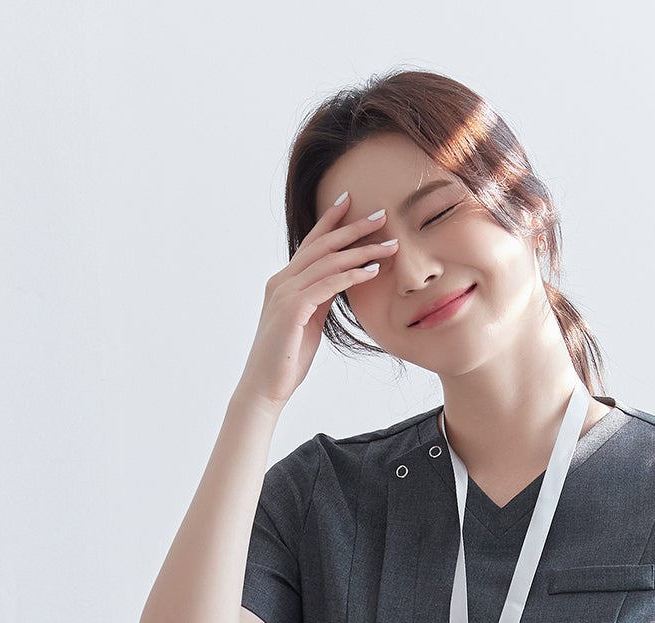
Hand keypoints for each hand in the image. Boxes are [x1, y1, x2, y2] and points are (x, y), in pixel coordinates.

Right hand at [237, 190, 393, 409]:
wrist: (266, 388)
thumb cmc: (287, 359)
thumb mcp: (308, 322)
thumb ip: (320, 299)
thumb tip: (340, 283)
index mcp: (283, 282)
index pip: (310, 244)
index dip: (330, 221)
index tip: (350, 202)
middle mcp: (281, 282)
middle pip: (322, 245)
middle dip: (353, 228)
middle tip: (382, 215)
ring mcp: (284, 294)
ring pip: (328, 262)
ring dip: (361, 251)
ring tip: (389, 245)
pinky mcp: (292, 310)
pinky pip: (327, 286)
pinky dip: (351, 276)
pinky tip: (372, 272)